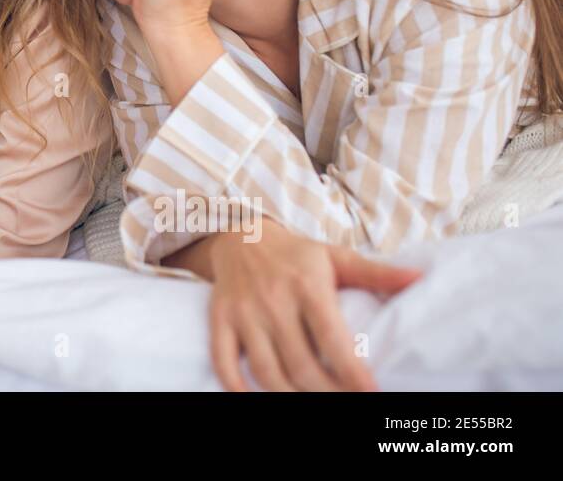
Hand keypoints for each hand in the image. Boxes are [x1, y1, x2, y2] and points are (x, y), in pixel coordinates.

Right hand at [205, 219, 422, 390]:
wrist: (240, 236)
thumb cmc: (297, 254)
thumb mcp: (336, 257)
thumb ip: (376, 273)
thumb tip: (420, 278)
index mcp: (306, 285)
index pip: (332, 338)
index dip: (352, 373)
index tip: (371, 393)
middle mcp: (273, 300)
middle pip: (301, 363)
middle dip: (326, 393)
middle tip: (346, 404)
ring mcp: (244, 312)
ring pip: (266, 369)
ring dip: (289, 396)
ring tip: (311, 404)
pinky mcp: (220, 319)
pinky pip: (222, 360)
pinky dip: (236, 386)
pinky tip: (253, 397)